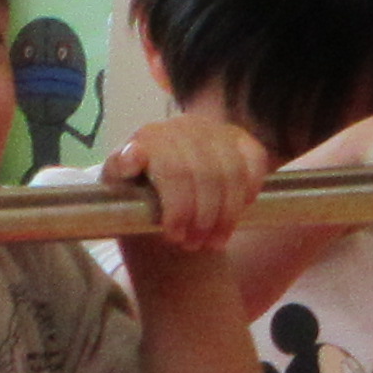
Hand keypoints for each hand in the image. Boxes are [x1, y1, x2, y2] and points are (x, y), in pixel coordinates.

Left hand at [111, 113, 270, 255]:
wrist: (163, 194)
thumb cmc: (136, 199)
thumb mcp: (118, 194)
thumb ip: (119, 178)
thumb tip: (131, 157)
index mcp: (148, 137)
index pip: (170, 168)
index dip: (176, 206)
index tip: (172, 236)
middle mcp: (181, 126)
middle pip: (202, 176)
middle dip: (199, 218)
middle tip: (192, 246)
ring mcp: (212, 129)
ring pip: (230, 173)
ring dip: (225, 214)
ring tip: (214, 242)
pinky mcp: (239, 138)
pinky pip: (254, 163)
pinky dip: (247, 193)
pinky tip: (236, 215)